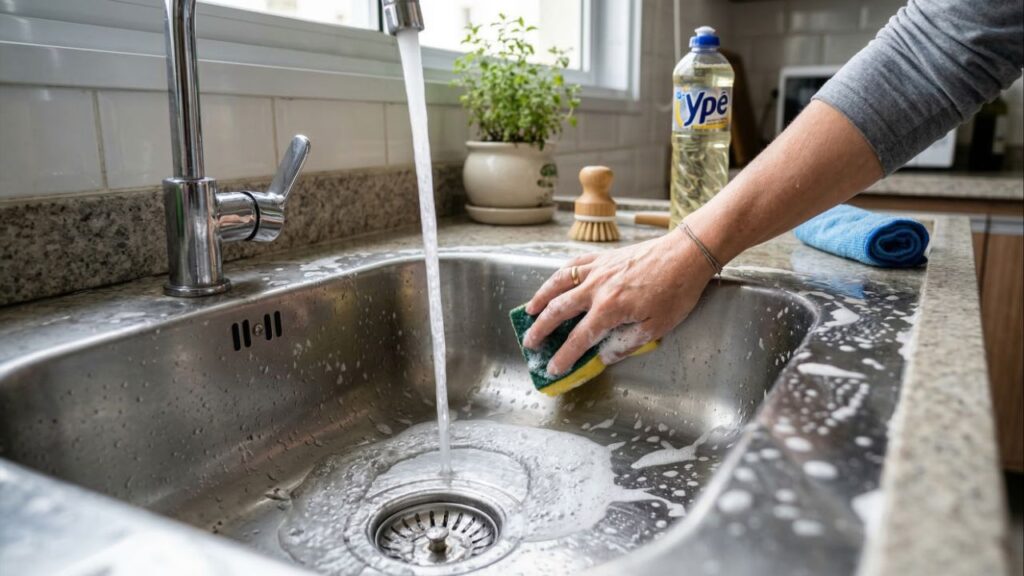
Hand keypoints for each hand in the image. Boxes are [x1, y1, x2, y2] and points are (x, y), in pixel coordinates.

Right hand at [522, 227, 716, 375]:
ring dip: (540, 298)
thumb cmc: (676, 291)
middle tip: (530, 343)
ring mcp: (598, 269)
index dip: (563, 357)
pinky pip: (573, 265)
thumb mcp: (656, 327)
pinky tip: (555, 282)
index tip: (552, 368)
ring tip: (529, 311)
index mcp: (609, 309)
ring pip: (559, 283)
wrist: (686, 254)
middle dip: (541, 330)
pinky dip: (559, 275)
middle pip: (559, 311)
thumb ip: (625, 344)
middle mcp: (596, 288)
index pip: (578, 338)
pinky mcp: (604, 257)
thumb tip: (602, 357)